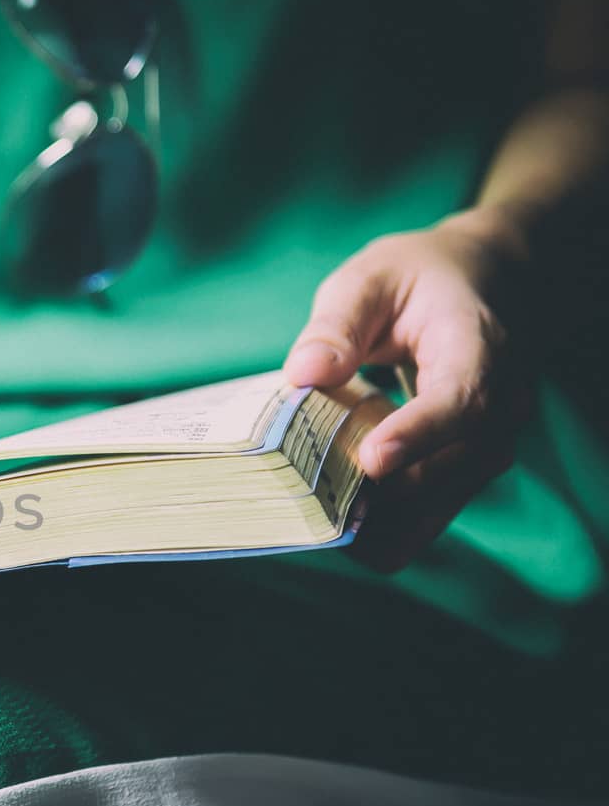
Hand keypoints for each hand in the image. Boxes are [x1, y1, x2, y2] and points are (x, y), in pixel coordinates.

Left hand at [282, 210, 534, 571]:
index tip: (372, 459)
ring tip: (313, 522)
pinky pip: (430, 515)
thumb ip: (337, 324)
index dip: (419, 434)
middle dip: (381, 492)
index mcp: (480, 348)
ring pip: (440, 505)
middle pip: (449, 468)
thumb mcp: (370, 278)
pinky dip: (386, 528)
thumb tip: (304, 373)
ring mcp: (489, 444)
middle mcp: (501, 406)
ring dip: (380, 522)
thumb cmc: (418, 279)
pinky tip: (337, 528)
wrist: (482, 286)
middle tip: (307, 504)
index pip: (464, 400)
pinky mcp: (467, 470)